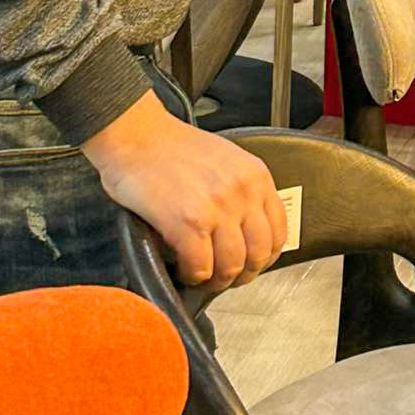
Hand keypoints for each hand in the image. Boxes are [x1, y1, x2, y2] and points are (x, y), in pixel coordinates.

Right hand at [83, 91, 286, 289]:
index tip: (252, 263)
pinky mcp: (187, 223)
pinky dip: (192, 275)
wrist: (135, 135)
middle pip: (258, 255)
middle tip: (225, 275)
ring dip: (216, 278)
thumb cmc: (171, 147)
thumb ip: (241, 192)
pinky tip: (183, 266)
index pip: (279, 232)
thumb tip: (245, 231)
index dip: (265, 257)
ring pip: (231, 266)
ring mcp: (216, 208)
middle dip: (242, 273)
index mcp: (254, 176)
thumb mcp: (225, 160)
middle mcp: (241, 192)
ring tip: (201, 272)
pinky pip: (200, 267)